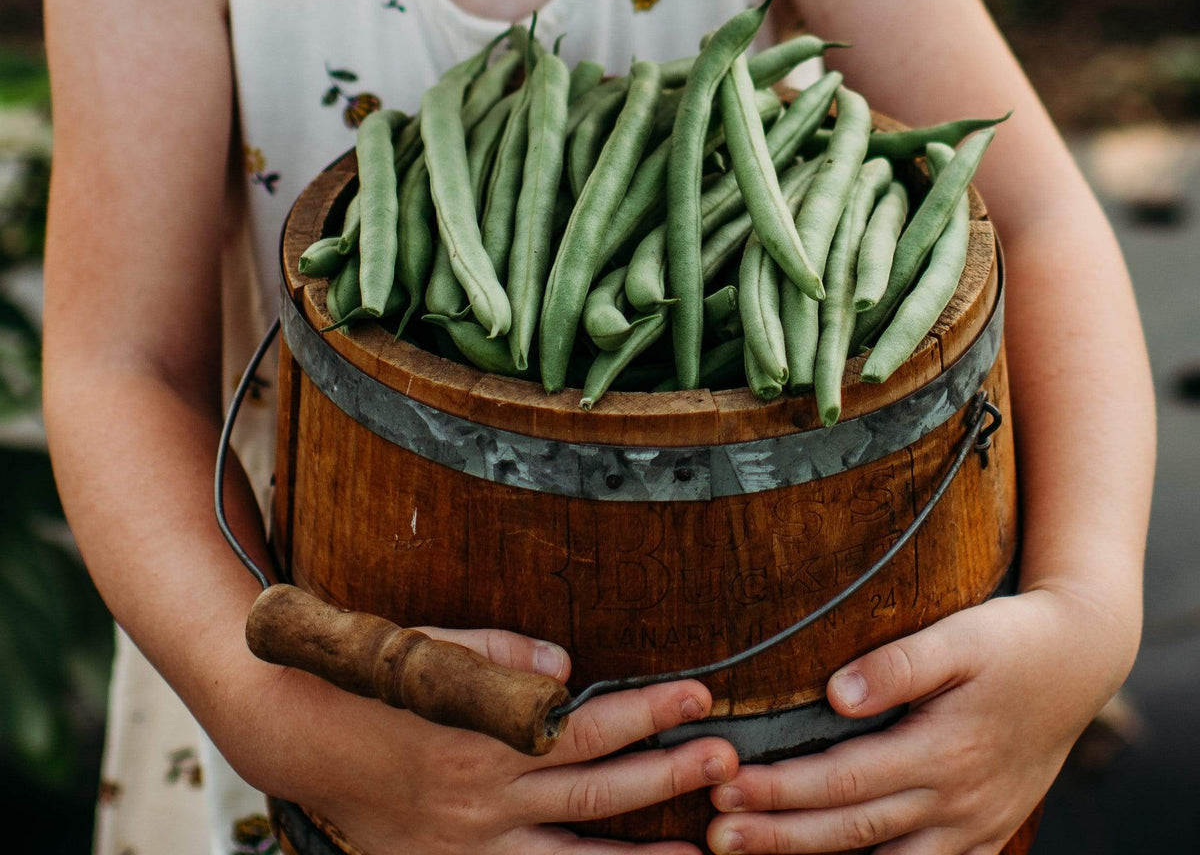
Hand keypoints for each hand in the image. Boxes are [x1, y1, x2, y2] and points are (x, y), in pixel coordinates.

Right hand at [227, 622, 738, 853]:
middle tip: (726, 758)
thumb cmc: (375, 681)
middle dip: (666, 775)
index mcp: (483, 735)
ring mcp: (472, 845)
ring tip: (706, 850)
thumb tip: (570, 663)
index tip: (698, 695)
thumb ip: (505, 654)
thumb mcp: (434, 651)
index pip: (585, 726)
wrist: (302, 734)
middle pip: (595, 791)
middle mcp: (485, 798)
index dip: (646, 712)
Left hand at [706, 588, 1137, 854]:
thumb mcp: (962, 637)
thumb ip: (899, 665)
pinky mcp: (985, 832)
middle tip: (716, 836)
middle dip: (779, 836)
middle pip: (851, 831)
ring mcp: (974, 827)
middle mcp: (956, 802)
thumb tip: (835, 695)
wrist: (1082, 662)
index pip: (843, 781)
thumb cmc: (1013, 641)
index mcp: (944, 752)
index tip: (725, 785)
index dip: (781, 789)